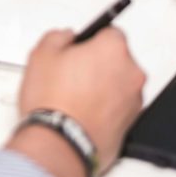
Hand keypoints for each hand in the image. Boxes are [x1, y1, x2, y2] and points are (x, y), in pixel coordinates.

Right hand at [7, 28, 144, 176]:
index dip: (89, 40)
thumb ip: (57, 36)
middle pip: (117, 59)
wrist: (60, 144)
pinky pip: (117, 107)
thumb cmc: (54, 102)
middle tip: (70, 73)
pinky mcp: (130, 124)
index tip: (77, 49)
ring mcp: (133, 101)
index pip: (110, 32)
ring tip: (72, 97)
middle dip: (97, 63)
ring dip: (102, 86)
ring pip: (118, 84)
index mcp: (113, 49)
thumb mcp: (41, 54)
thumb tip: (65, 38)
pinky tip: (80, 113)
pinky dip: (104, 108)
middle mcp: (131, 73)